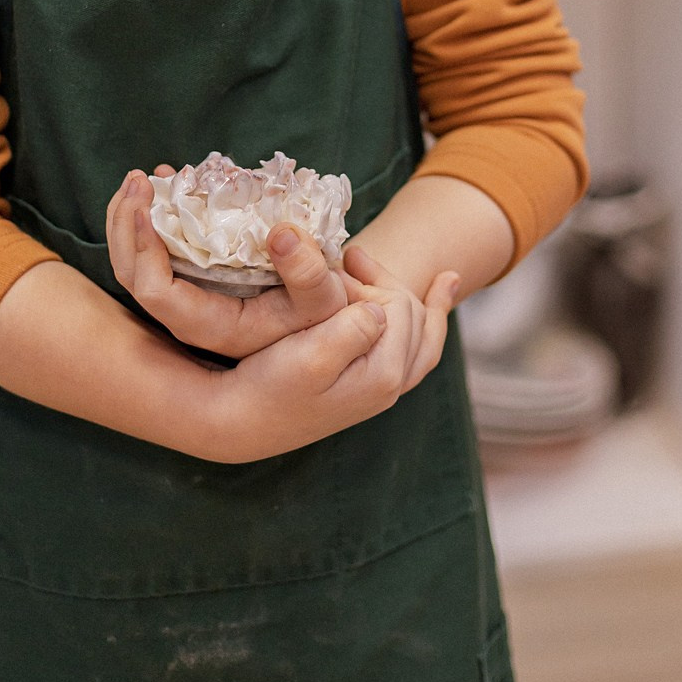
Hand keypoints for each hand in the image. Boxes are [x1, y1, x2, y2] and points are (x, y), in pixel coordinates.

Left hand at [106, 166, 351, 359]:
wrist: (325, 323)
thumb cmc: (323, 314)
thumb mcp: (325, 297)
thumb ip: (306, 272)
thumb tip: (280, 234)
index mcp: (210, 324)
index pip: (156, 292)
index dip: (144, 250)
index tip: (149, 208)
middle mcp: (190, 313)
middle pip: (133, 273)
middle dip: (125, 224)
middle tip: (138, 178)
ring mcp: (189, 294)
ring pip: (136, 260)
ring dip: (130, 216)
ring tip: (142, 176)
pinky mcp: (196, 276)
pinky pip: (159, 247)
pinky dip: (152, 214)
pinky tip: (165, 182)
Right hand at [203, 261, 459, 463]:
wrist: (240, 423)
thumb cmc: (269, 386)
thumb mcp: (309, 356)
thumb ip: (352, 329)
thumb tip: (380, 307)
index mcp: (384, 376)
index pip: (398, 304)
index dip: (368, 279)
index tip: (334, 270)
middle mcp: (393, 386)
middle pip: (412, 313)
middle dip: (381, 280)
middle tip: (345, 258)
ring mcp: (383, 389)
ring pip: (421, 329)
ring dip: (399, 290)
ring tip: (370, 261)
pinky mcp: (369, 388)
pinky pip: (417, 347)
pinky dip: (431, 314)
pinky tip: (442, 286)